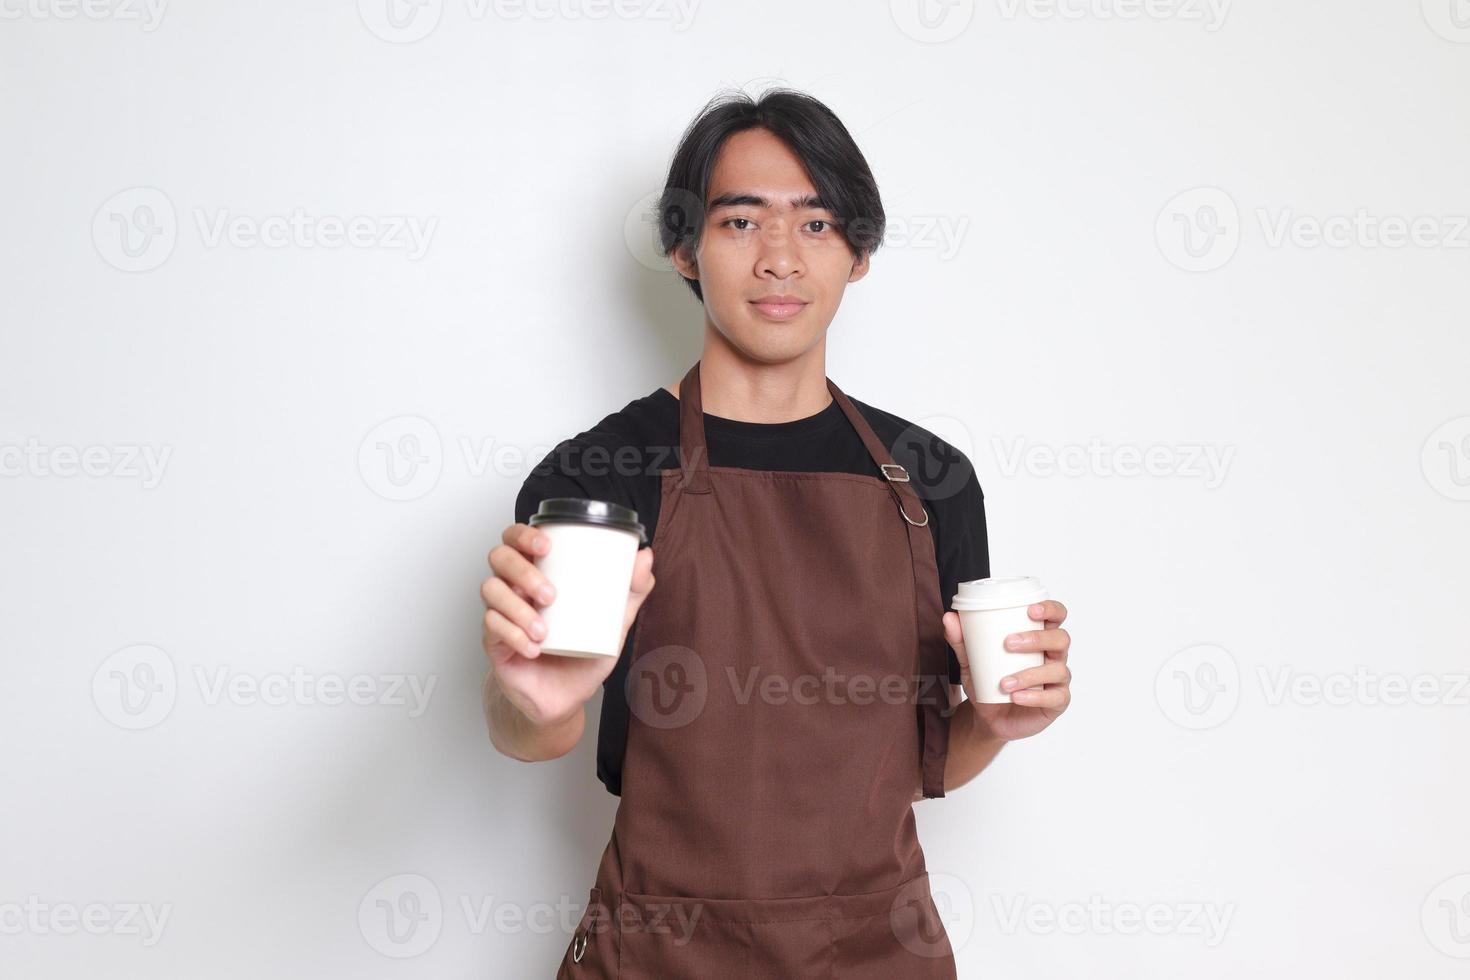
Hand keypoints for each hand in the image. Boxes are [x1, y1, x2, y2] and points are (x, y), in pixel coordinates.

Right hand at [481, 522, 655, 727]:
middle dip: (523, 571)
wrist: (565, 697)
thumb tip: (645, 556)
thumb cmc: (583, 653)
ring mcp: (501, 612)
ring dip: (518, 608)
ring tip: (543, 629)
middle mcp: (515, 587)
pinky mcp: (493, 641)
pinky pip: (491, 627)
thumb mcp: (614, 622)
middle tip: (550, 594)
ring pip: (491, 590)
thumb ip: (631, 591)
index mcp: (538, 572)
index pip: (517, 538)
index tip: (546, 544)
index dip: (523, 533)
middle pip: (499, 557)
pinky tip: (532, 647)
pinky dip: (512, 635)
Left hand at [942, 599, 1070, 741]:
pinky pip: (1055, 697)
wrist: (988, 718)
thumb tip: (950, 618)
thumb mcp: (971, 661)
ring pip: (1058, 669)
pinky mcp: (1057, 702)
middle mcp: (1053, 656)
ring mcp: (1057, 680)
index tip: (1031, 609)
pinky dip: (1034, 696)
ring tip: (1004, 682)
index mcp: (1038, 638)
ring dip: (1030, 674)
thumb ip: (961, 641)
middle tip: (1008, 643)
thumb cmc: (987, 683)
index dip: (1050, 609)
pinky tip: (1016, 697)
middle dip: (1037, 638)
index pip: (1056, 616)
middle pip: (1061, 639)